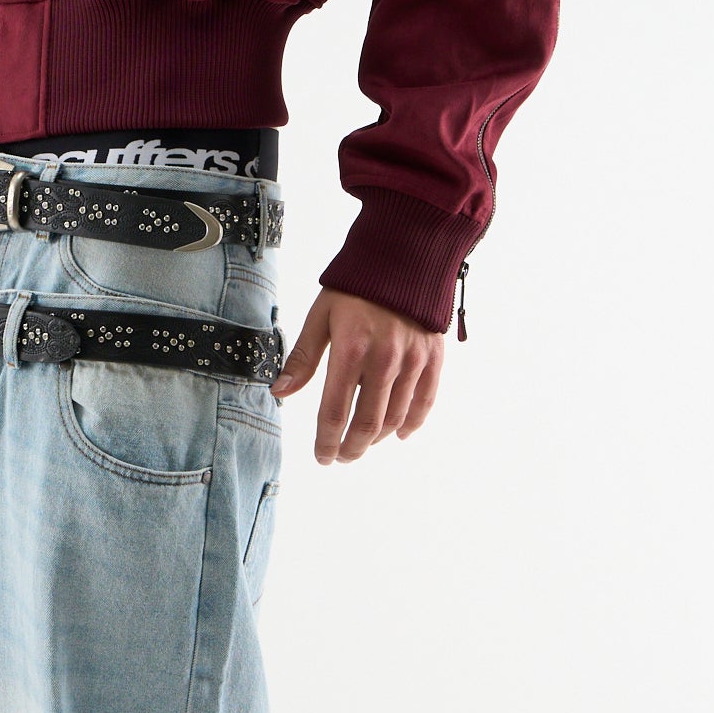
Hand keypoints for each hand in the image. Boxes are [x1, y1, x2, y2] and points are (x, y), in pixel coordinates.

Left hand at [270, 287, 444, 463]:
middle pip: (368, 424)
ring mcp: (413, 360)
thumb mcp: (320, 316)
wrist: (404, 256)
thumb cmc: (355, 286)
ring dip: (377, 438)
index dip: (326, 442)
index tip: (321, 456)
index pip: (334, 412)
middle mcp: (384, 359)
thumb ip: (303, 358)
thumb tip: (281, 392)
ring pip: (395, 418)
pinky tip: (398, 434)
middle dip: (352, 449)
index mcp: (350, 349)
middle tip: (342, 456)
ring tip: (363, 443)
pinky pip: (424, 401)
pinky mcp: (433, 357)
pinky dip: (411, 423)